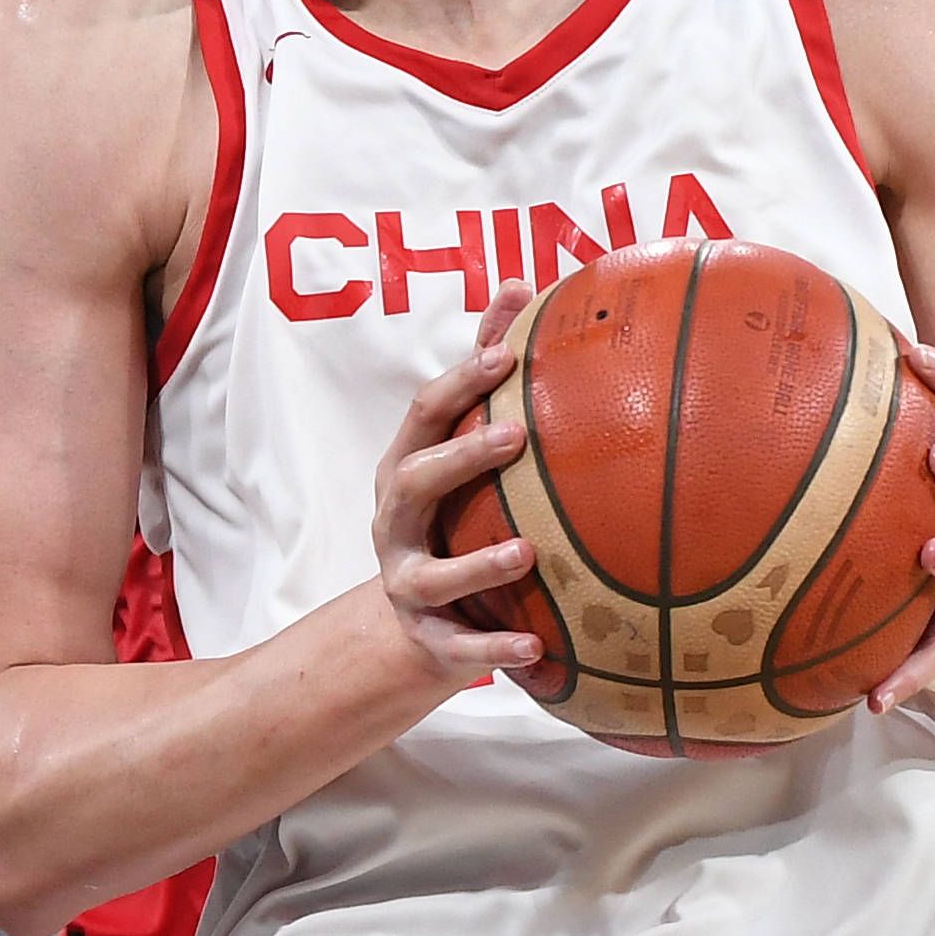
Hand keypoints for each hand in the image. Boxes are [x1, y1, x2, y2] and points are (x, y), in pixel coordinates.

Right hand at [369, 281, 543, 686]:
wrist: (419, 618)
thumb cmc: (451, 508)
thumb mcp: (457, 442)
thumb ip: (482, 372)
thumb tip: (520, 285)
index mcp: (406, 467)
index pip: (424, 415)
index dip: (460, 384)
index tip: (505, 356)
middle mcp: (396, 521)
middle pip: (414, 481)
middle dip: (461, 458)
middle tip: (517, 437)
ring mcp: (407, 582)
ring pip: (433, 575)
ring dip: (477, 562)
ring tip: (529, 552)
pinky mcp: (429, 637)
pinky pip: (459, 647)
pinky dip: (495, 650)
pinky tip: (537, 650)